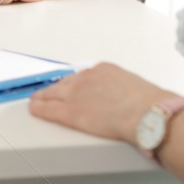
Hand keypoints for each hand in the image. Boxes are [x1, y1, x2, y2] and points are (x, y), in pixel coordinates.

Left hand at [27, 63, 170, 143]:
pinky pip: (48, 108)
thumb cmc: (149, 104)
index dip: (75, 85)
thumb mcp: (134, 86)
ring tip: (36, 100)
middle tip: (48, 93)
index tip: (73, 88)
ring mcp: (75, 94)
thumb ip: (121, 89)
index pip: (82, 76)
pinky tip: (34, 109)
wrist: (147, 114)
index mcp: (102, 70)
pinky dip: (39, 108)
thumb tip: (123, 98)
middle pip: (65, 83)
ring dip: (43, 96)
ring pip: (52, 93)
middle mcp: (85, 78)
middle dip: (57, 89)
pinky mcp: (70, 112)